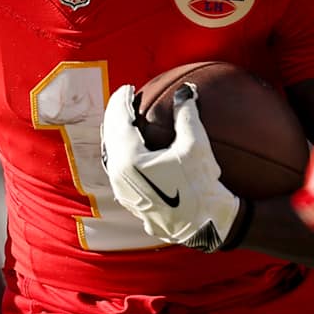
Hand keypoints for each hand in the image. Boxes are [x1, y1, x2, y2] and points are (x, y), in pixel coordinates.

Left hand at [101, 84, 244, 251]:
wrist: (204, 225)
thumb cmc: (200, 185)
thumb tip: (186, 91)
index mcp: (128, 160)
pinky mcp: (131, 203)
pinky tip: (133, 152)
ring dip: (115, 136)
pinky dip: (122, 154)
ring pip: (111, 157)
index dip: (121, 101)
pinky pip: (119, 171)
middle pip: (109, 138)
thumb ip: (187, 115)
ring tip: (123, 123)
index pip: (118, 122)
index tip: (128, 88)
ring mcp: (123, 192)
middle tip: (122, 100)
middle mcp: (119, 177)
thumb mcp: (197, 146)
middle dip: (114, 116)